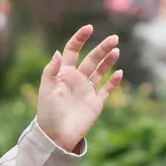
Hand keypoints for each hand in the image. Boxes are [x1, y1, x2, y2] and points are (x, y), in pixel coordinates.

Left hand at [35, 25, 121, 153]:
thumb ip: (50, 72)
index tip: (89, 28)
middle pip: (91, 59)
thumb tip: (58, 52)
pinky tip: (119, 72)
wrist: (56, 137)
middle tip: (114, 39)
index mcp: (64, 74)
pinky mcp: (95, 103)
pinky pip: (106, 89)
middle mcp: (77, 80)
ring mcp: (87, 91)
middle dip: (102, 48)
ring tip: (116, 50)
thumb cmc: (48, 114)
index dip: (80, 39)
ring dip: (108, 61)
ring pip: (100, 71)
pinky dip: (113, 82)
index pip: (72, 51)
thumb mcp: (46, 91)